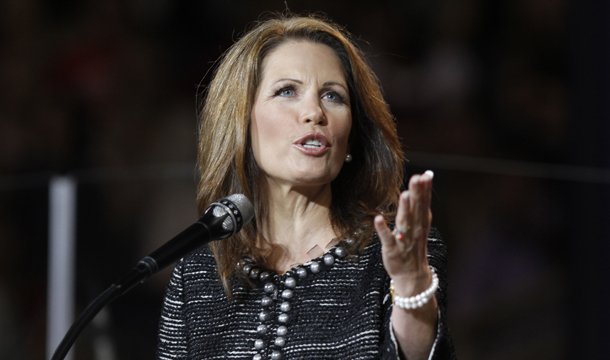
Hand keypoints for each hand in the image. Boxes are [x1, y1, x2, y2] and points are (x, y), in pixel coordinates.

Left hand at [374, 170, 433, 296]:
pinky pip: (387, 239)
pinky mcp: (392, 250)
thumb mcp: (420, 224)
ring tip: (405, 194)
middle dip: (417, 194)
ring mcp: (404, 240)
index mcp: (421, 223)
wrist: (412, 275)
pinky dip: (383, 230)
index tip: (426, 175)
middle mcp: (415, 230)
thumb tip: (424, 180)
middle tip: (417, 178)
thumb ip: (420, 204)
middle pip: (416, 210)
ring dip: (405, 209)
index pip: (424, 204)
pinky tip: (378, 218)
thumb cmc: (414, 245)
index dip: (425, 190)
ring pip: (404, 223)